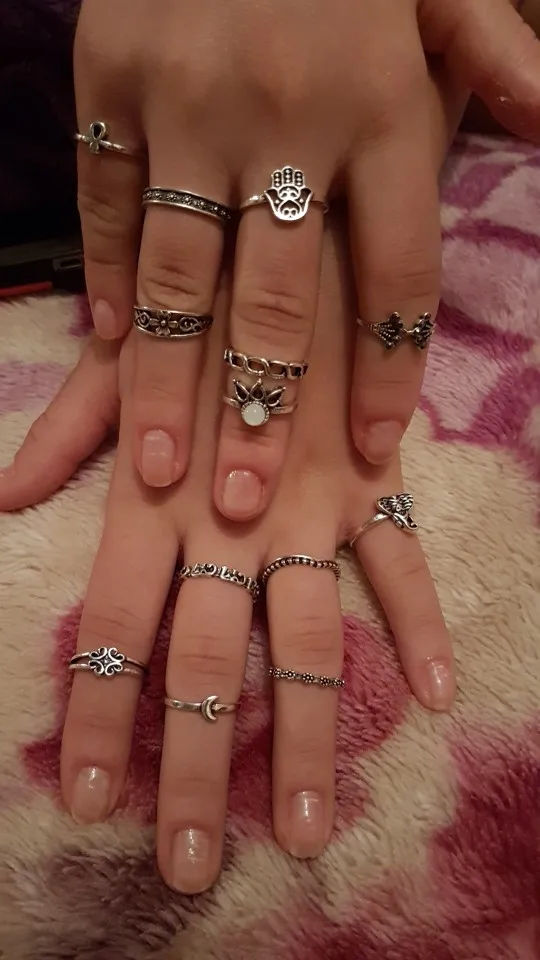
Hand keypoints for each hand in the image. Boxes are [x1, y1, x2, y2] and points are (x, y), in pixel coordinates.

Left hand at [1, 217, 453, 891]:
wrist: (294, 227)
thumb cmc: (197, 296)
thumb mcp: (122, 354)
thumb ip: (71, 428)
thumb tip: (7, 494)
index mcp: (157, 493)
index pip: (116, 627)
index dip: (101, 717)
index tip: (91, 805)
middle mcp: (228, 519)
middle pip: (206, 661)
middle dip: (193, 766)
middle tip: (184, 866)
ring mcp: (307, 508)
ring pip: (307, 643)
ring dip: (307, 741)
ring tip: (303, 832)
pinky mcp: (374, 482)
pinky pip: (400, 562)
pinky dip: (417, 623)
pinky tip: (434, 694)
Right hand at [74, 0, 539, 523]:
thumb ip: (486, 52)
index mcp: (382, 101)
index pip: (398, 272)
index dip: (388, 373)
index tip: (375, 451)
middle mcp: (287, 114)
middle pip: (280, 298)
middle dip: (263, 411)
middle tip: (249, 506)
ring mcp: (188, 98)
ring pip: (180, 270)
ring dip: (169, 378)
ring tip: (161, 466)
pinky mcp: (111, 78)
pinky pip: (109, 200)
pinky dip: (109, 275)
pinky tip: (110, 345)